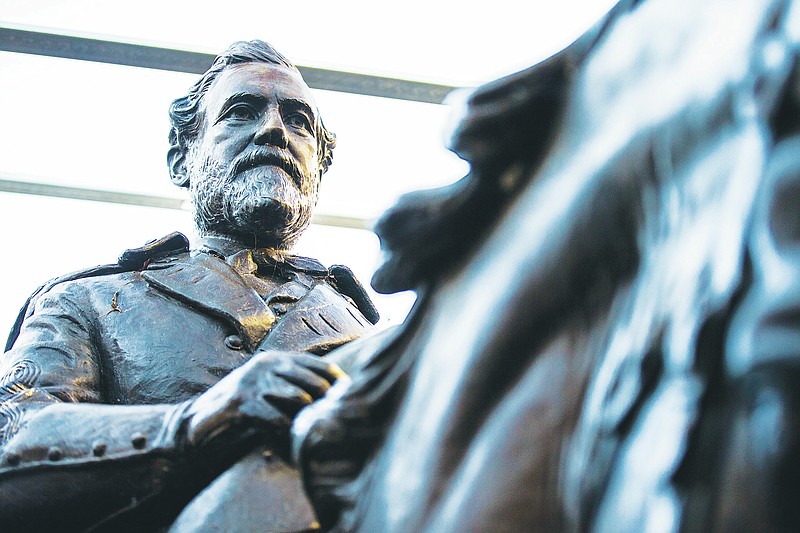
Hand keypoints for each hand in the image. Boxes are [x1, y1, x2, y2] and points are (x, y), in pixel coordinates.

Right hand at [182, 350, 346, 449]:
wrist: (197, 421)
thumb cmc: (239, 408)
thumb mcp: (267, 387)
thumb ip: (292, 385)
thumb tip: (333, 394)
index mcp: (276, 359)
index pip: (319, 365)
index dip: (338, 382)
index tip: (349, 399)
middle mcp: (266, 365)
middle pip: (314, 382)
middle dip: (325, 403)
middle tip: (332, 421)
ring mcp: (254, 382)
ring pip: (299, 398)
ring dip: (306, 419)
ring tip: (311, 433)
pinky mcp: (242, 404)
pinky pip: (277, 419)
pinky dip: (287, 433)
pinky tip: (289, 442)